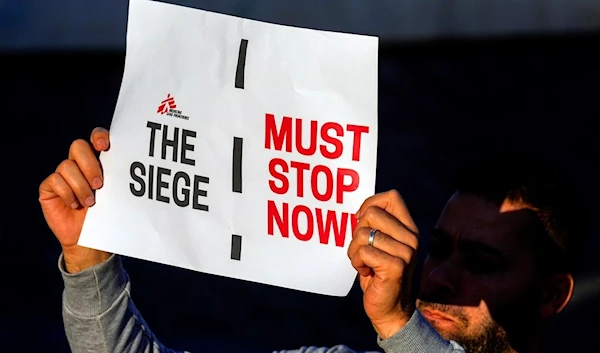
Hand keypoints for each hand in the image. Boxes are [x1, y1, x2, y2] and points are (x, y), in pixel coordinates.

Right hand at [39, 127, 111, 272]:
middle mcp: (79, 164)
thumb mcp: (116, 194)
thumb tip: (132, 164)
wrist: (90, 240)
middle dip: (90, 164)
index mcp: (98, 160)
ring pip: (67, 166)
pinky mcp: (49, 187)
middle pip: (78, 146)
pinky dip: (68, 193)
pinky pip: (55, 180)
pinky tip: (75, 204)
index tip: (105, 146)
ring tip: (90, 202)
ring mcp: (63, 174)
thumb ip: (117, 177)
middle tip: (100, 184)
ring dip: (81, 186)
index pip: (96, 137)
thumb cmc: (107, 215)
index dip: (98, 136)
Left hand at [347, 190, 419, 338]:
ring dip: (354, 251)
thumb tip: (359, 212)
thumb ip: (374, 226)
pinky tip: (367, 272)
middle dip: (357, 232)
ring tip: (365, 264)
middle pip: (371, 214)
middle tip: (363, 250)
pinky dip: (357, 263)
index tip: (361, 222)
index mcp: (408, 228)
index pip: (392, 197)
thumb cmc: (378, 273)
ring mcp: (406, 252)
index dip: (370, 204)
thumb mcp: (379, 245)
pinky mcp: (396, 266)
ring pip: (363, 234)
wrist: (390, 309)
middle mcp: (411, 237)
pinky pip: (363, 252)